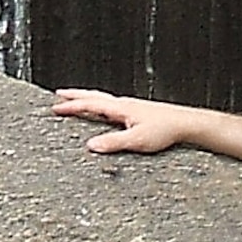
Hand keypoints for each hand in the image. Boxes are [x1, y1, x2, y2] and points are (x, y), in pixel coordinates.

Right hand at [51, 89, 193, 155]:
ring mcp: (130, 107)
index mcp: (121, 108)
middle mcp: (124, 104)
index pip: (91, 104)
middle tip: (59, 95)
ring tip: (76, 100)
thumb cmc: (165, 130)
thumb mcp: (137, 140)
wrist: (185, 124)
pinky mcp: (136, 112)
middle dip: (75, 96)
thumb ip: (113, 142)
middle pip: (95, 96)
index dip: (72, 106)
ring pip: (103, 99)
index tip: (55, 107)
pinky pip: (111, 105)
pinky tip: (101, 112)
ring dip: (87, 98)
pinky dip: (100, 105)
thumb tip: (91, 145)